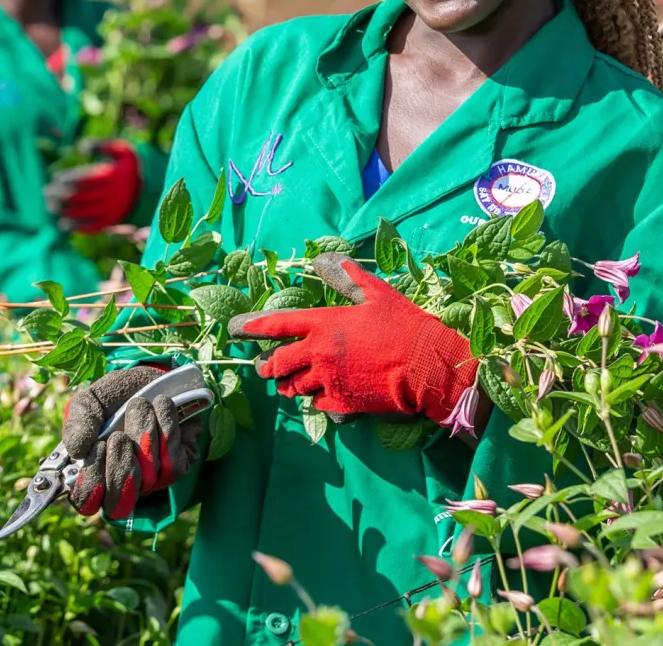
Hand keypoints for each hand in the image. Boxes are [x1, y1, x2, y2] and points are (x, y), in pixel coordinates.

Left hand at [45, 141, 140, 233]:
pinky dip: (77, 227)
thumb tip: (80, 147)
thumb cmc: (132, 166)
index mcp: (112, 177)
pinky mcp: (113, 222)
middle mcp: (111, 195)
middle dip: (59, 195)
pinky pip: (92, 227)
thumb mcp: (122, 149)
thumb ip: (101, 144)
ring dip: (63, 211)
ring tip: (49, 206)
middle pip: (79, 197)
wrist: (156, 189)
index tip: (55, 178)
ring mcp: (112, 210)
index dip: (66, 180)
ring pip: (82, 213)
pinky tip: (63, 224)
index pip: (84, 179)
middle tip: (46, 192)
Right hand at [61, 365, 202, 519]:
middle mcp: (122, 483)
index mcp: (93, 472)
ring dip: (143, 432)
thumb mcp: (90, 401)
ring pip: (148, 477)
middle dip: (119, 465)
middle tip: (119, 434)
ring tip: (140, 405)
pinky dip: (166, 427)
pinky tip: (160, 406)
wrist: (153, 378)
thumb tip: (77, 450)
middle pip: (118, 503)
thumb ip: (79, 422)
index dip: (91, 485)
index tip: (97, 448)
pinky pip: (172, 462)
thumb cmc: (116, 397)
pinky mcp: (178, 467)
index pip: (86, 503)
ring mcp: (152, 480)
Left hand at [228, 252, 478, 422]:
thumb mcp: (376, 293)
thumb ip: (347, 277)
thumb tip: (324, 260)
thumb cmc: (403, 325)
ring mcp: (328, 380)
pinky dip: (313, 399)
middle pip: (279, 363)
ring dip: (287, 384)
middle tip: (263, 366)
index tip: (236, 330)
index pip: (277, 325)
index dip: (253, 326)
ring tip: (285, 383)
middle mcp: (318, 353)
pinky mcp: (341, 403)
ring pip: (293, 386)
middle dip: (267, 365)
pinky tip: (318, 396)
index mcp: (323, 324)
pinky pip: (316, 403)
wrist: (426, 367)